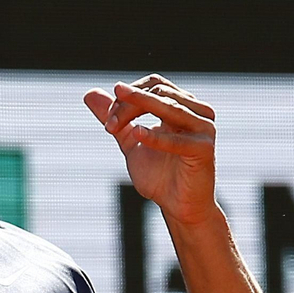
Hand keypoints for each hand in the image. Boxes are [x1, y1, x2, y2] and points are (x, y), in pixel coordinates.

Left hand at [84, 75, 219, 227]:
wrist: (178, 207)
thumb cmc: (160, 177)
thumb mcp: (131, 142)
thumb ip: (116, 119)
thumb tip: (89, 93)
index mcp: (182, 106)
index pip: (154, 85)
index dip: (128, 96)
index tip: (107, 119)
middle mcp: (197, 111)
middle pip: (159, 92)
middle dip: (129, 105)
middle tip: (108, 125)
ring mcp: (204, 128)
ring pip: (169, 107)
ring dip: (136, 114)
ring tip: (114, 125)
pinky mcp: (204, 148)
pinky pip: (177, 139)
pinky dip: (155, 136)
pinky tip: (137, 134)